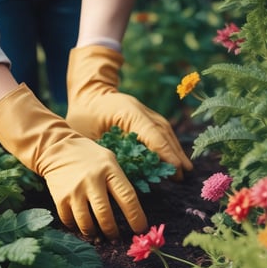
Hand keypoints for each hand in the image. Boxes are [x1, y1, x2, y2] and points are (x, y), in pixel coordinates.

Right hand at [0, 84, 147, 239]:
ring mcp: (74, 190)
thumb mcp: (109, 160)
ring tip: (100, 236)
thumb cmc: (89, 157)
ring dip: (94, 234)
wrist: (56, 149)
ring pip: (86, 223)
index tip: (140, 230)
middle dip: (112, 231)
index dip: (136, 217)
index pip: (127, 197)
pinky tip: (82, 227)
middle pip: (105, 215)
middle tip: (117, 238)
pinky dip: (77, 228)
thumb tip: (132, 211)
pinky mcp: (60, 198)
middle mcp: (91, 180)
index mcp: (109, 169)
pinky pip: (70, 221)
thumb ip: (119, 181)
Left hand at [66, 45, 192, 179]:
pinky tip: (174, 156)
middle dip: (174, 153)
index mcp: (127, 111)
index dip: (164, 152)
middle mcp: (140, 110)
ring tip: (184, 168)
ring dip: (175, 149)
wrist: (87, 92)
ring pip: (165, 130)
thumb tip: (119, 174)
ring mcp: (144, 111)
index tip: (175, 168)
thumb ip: (102, 151)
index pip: (152, 133)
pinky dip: (168, 144)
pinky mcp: (144, 116)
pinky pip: (161, 130)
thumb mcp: (85, 133)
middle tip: (183, 174)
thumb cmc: (82, 114)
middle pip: (163, 132)